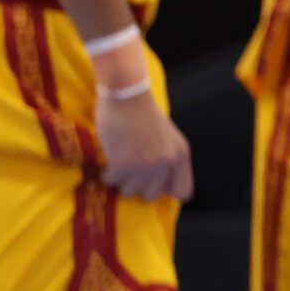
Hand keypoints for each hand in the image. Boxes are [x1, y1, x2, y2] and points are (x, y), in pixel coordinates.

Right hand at [94, 83, 194, 202]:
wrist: (126, 94)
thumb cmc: (143, 113)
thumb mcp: (167, 138)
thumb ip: (167, 159)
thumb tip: (162, 186)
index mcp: (180, 155)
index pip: (183, 192)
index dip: (165, 189)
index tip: (152, 182)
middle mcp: (167, 163)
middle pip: (151, 196)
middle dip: (138, 186)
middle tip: (129, 171)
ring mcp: (145, 165)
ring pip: (129, 191)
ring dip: (121, 180)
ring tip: (118, 163)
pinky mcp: (123, 164)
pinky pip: (111, 181)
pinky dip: (107, 173)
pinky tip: (108, 160)